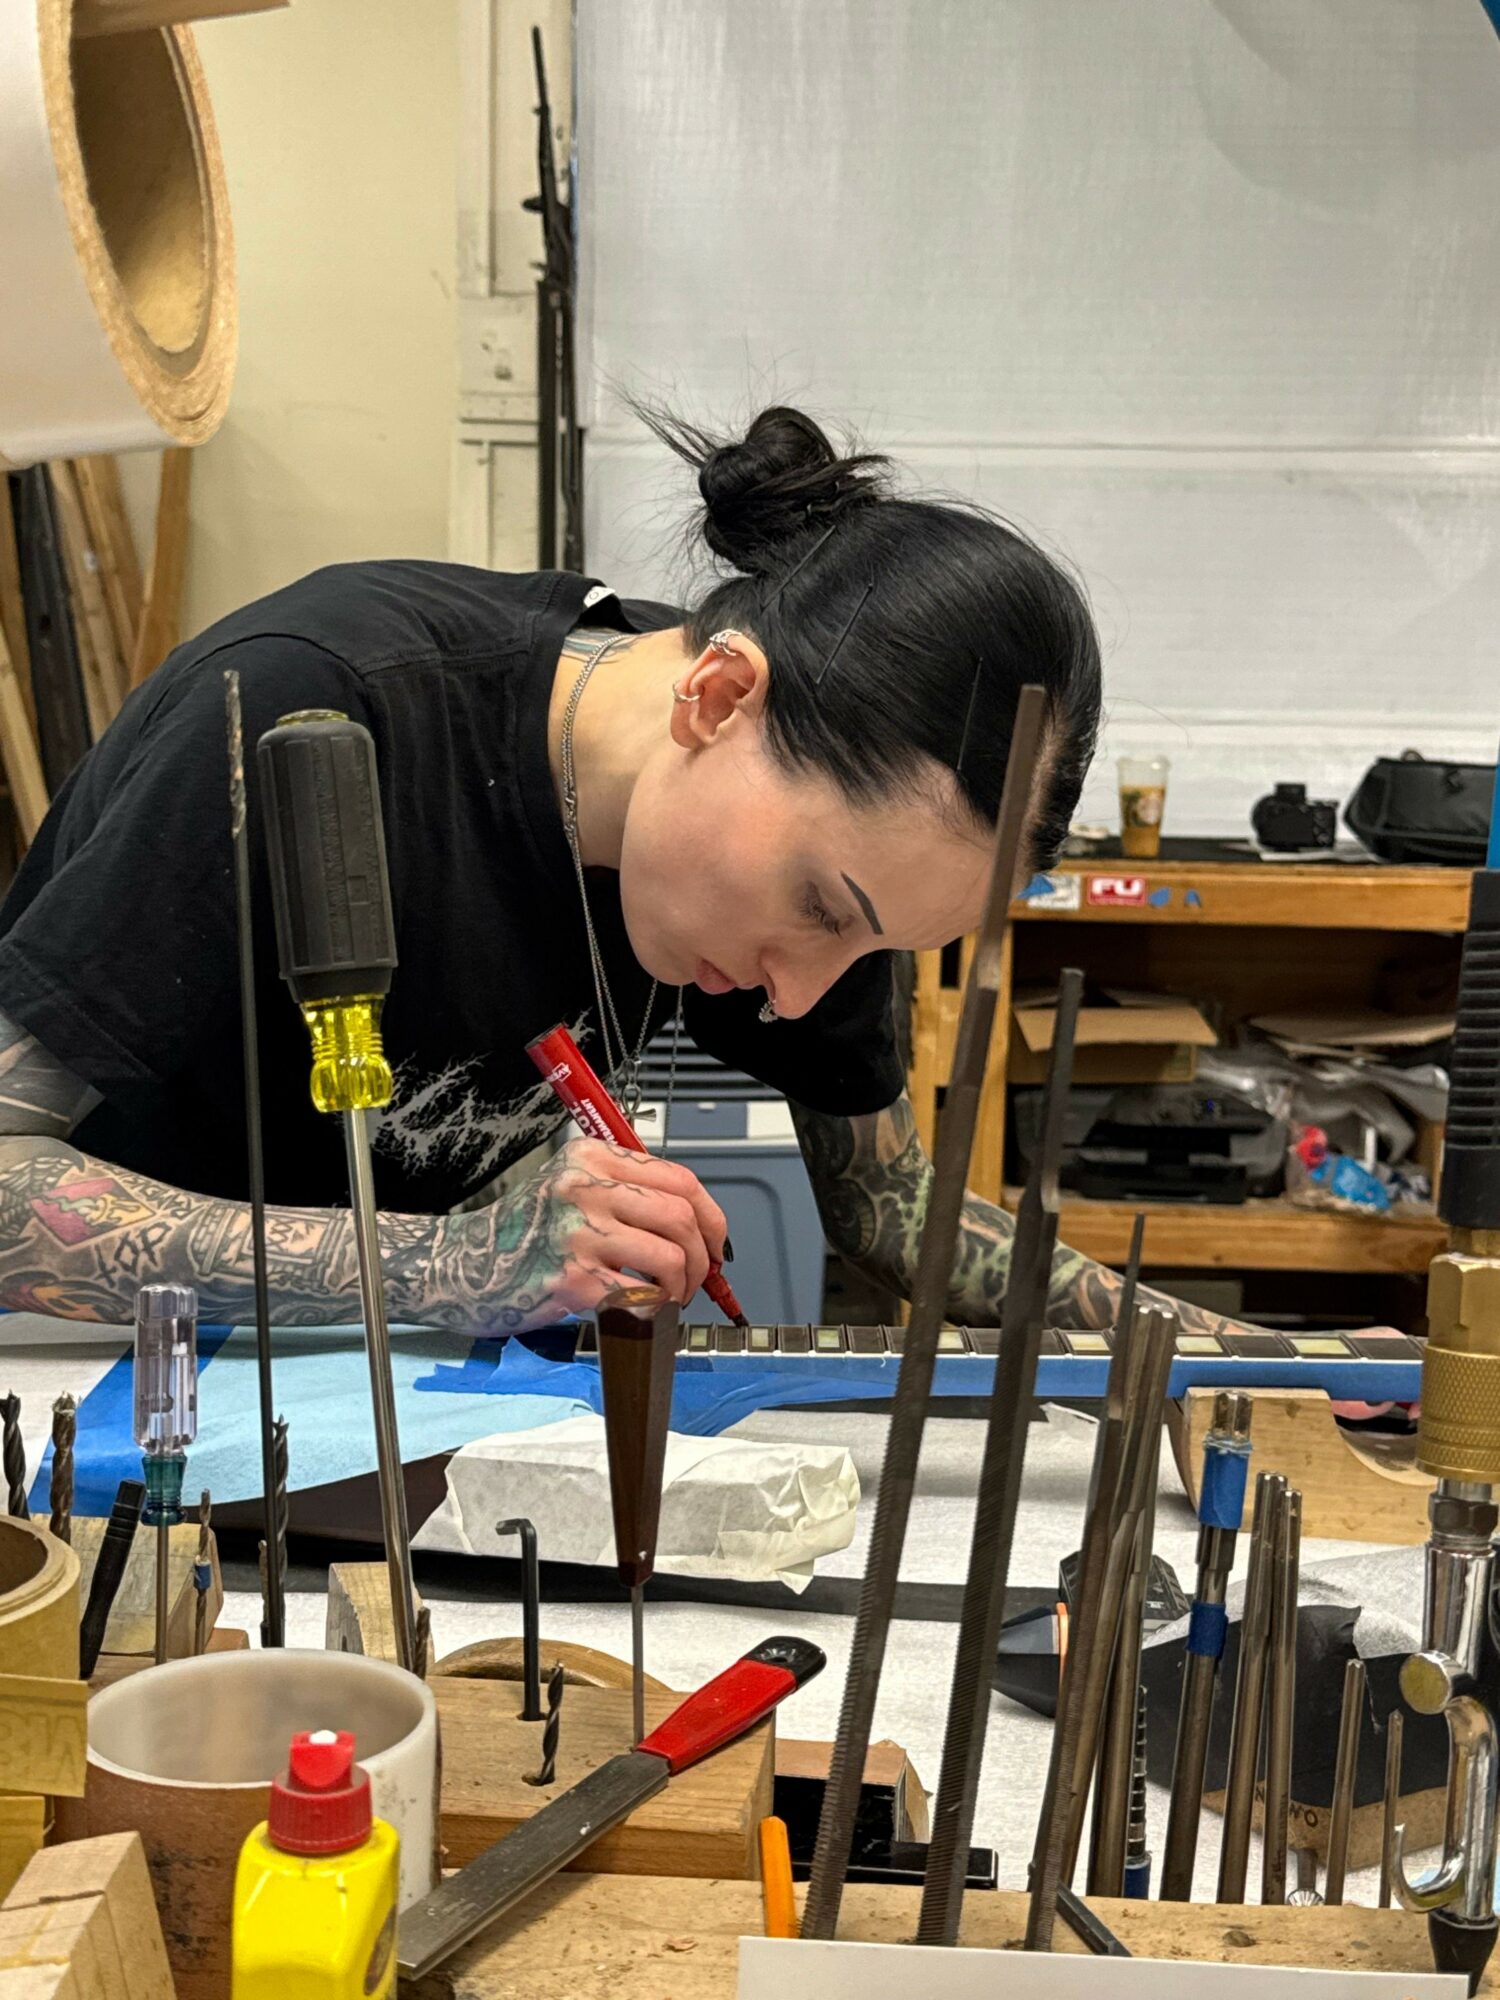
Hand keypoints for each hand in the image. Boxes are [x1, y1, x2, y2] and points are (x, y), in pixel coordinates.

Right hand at [478, 1137, 728, 1330]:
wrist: (457, 1265)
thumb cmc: (515, 1234)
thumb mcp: (568, 1189)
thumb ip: (623, 1193)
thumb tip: (692, 1224)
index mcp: (591, 1158)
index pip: (679, 1178)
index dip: (711, 1217)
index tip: (715, 1243)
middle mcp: (585, 1187)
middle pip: (681, 1216)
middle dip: (703, 1258)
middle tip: (695, 1280)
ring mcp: (577, 1233)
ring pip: (670, 1257)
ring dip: (681, 1287)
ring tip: (666, 1297)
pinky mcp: (571, 1279)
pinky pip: (640, 1295)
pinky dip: (654, 1308)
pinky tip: (640, 1309)